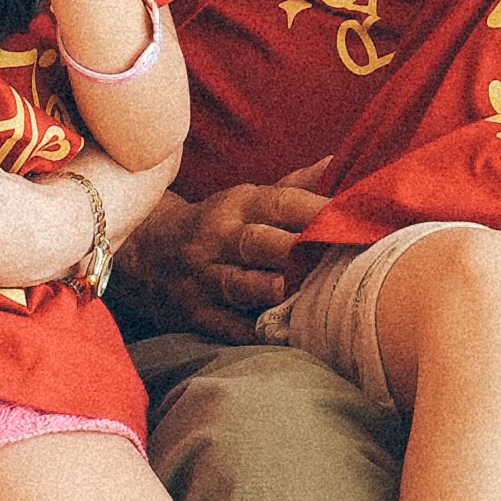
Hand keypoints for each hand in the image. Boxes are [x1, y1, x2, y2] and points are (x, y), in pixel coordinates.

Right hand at [114, 165, 331, 333]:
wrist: (144, 255)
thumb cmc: (217, 225)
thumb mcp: (248, 199)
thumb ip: (296, 186)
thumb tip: (340, 164)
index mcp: (238, 204)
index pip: (282, 203)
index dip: (318, 210)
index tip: (356, 218)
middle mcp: (220, 238)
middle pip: (261, 242)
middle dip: (300, 250)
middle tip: (342, 258)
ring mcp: (204, 278)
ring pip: (242, 284)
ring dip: (276, 290)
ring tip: (312, 297)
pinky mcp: (196, 313)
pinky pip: (227, 326)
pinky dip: (255, 332)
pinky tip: (286, 337)